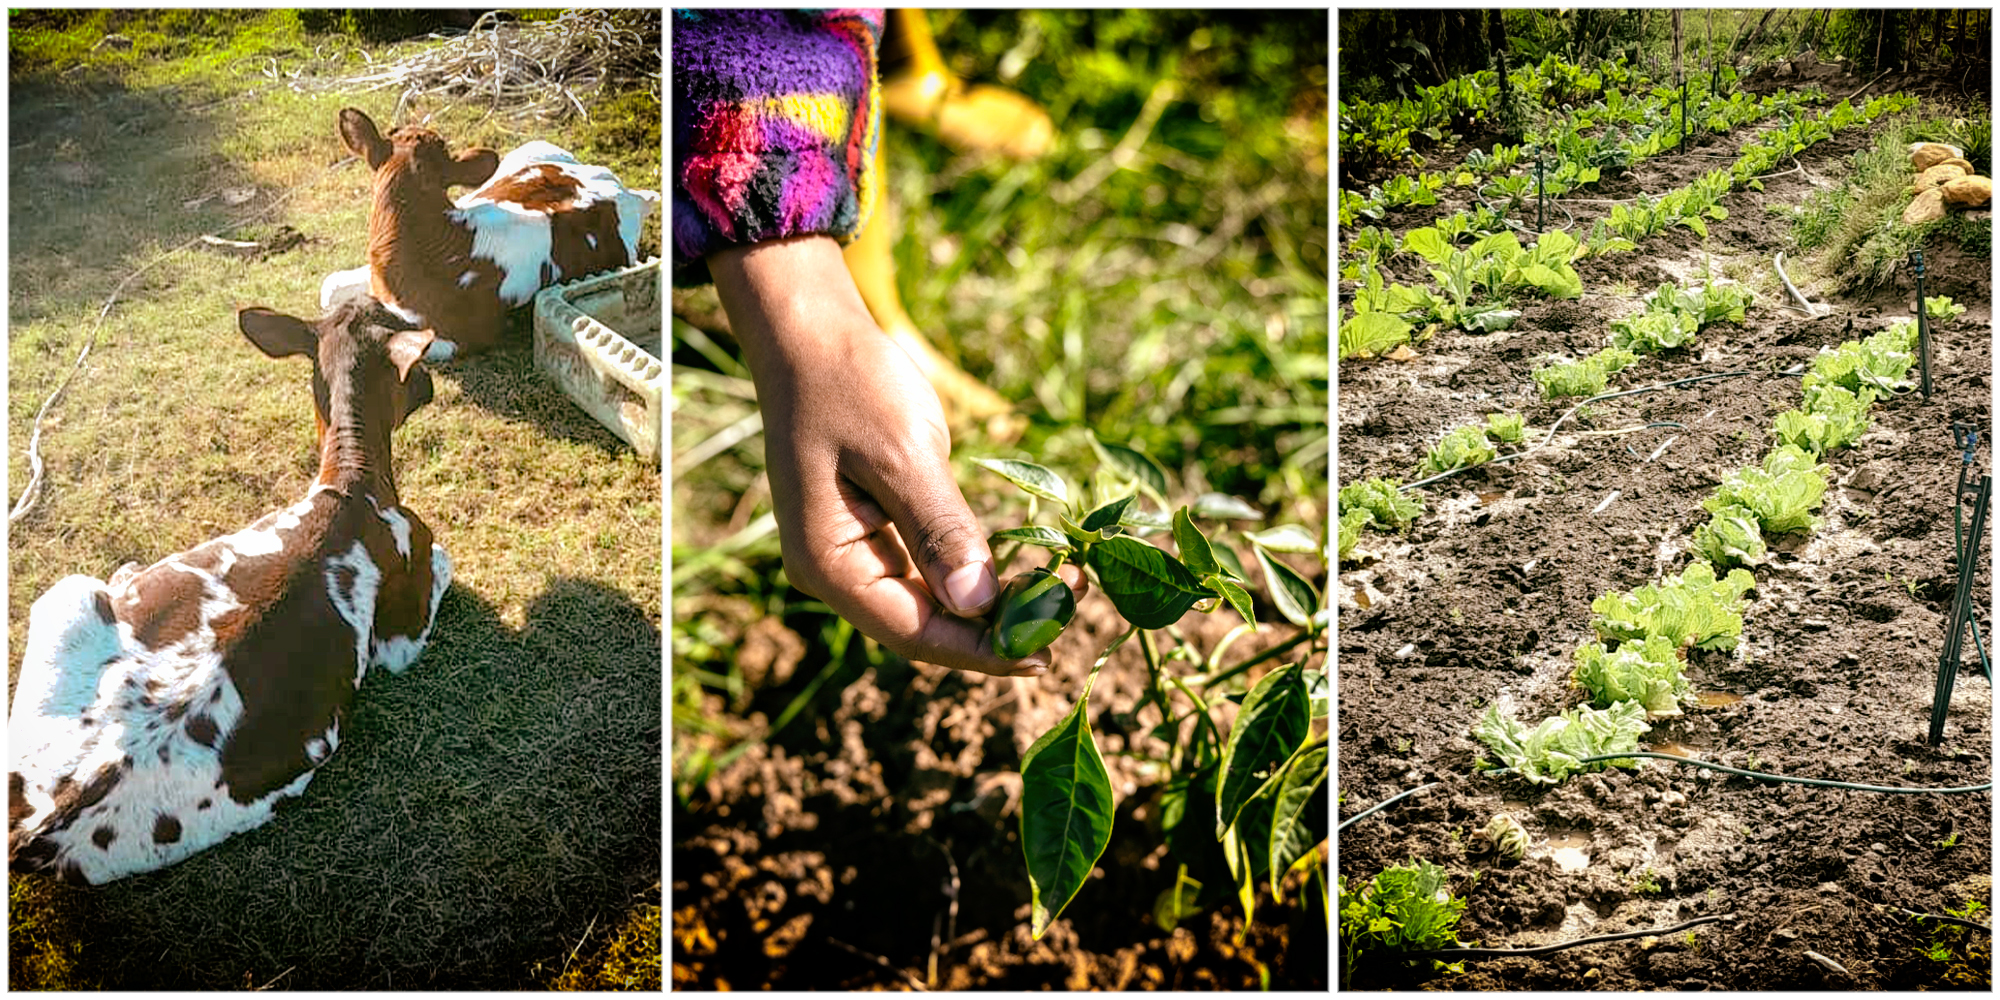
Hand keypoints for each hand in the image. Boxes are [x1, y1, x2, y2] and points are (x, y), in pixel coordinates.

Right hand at [710, 235, 1084, 675]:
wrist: (810, 334)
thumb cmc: (850, 382)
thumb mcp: (901, 452)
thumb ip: (939, 529)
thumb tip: (979, 604)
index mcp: (828, 563)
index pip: (914, 635)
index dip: (981, 653)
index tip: (1045, 656)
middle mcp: (835, 572)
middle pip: (922, 627)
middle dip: (994, 630)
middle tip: (1068, 609)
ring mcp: (852, 553)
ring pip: (929, 604)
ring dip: (990, 605)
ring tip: (1057, 590)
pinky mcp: (873, 531)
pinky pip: (927, 570)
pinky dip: (973, 572)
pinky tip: (1019, 568)